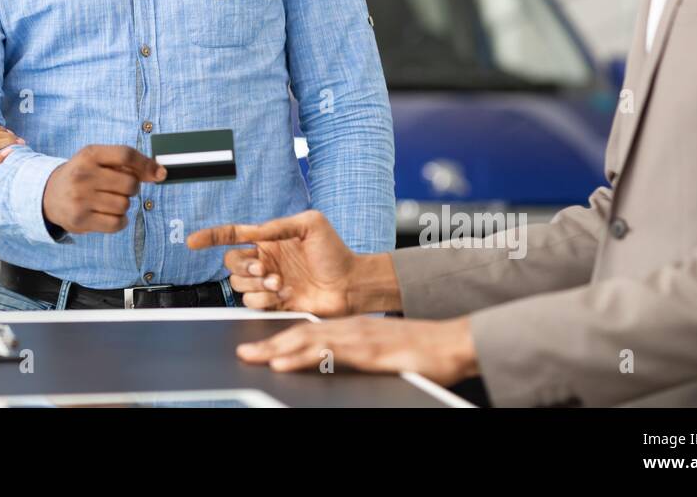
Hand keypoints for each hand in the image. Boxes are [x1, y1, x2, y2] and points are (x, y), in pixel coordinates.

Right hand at [43, 145, 165, 233]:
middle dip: (132, 188)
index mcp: (89, 154)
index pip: (125, 155)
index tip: (160, 174)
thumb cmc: (82, 175)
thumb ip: (127, 163)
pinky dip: (120, 221)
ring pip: (125, 205)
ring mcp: (80, 198)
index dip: (147, 164)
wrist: (48, 195)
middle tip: (119, 189)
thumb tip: (160, 173)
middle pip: (130, 184)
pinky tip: (109, 215)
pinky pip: (117, 223)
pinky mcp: (80, 219)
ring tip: (108, 201)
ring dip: (123, 205)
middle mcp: (83, 174)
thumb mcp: (97, 160)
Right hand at [186, 209, 399, 315]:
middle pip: (231, 263)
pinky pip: (251, 303)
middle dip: (243, 266)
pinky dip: (263, 299)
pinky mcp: (273, 303)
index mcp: (268, 239)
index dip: (210, 237)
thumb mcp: (310, 224)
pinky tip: (283, 294)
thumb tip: (254, 231)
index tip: (192, 242)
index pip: (232, 235)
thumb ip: (278, 225)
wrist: (351, 283)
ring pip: (238, 284)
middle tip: (265, 268)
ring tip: (279, 282)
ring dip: (255, 284)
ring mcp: (267, 283)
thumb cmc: (335, 251)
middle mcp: (264, 260)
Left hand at [235, 316, 477, 387]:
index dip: (279, 339)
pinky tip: (286, 361)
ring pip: (308, 339)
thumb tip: (335, 367)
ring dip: (278, 347)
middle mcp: (350, 329)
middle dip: (269, 344)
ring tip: (254, 356)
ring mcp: (358, 337)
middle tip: (243, 352)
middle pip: (300, 334)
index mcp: (351, 330)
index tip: (257, 348)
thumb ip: (355, 357)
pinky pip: (329, 353)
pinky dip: (303, 356)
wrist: (454, 343)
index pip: (307, 333)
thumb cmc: (421, 351)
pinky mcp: (369, 350)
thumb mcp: (380, 354)